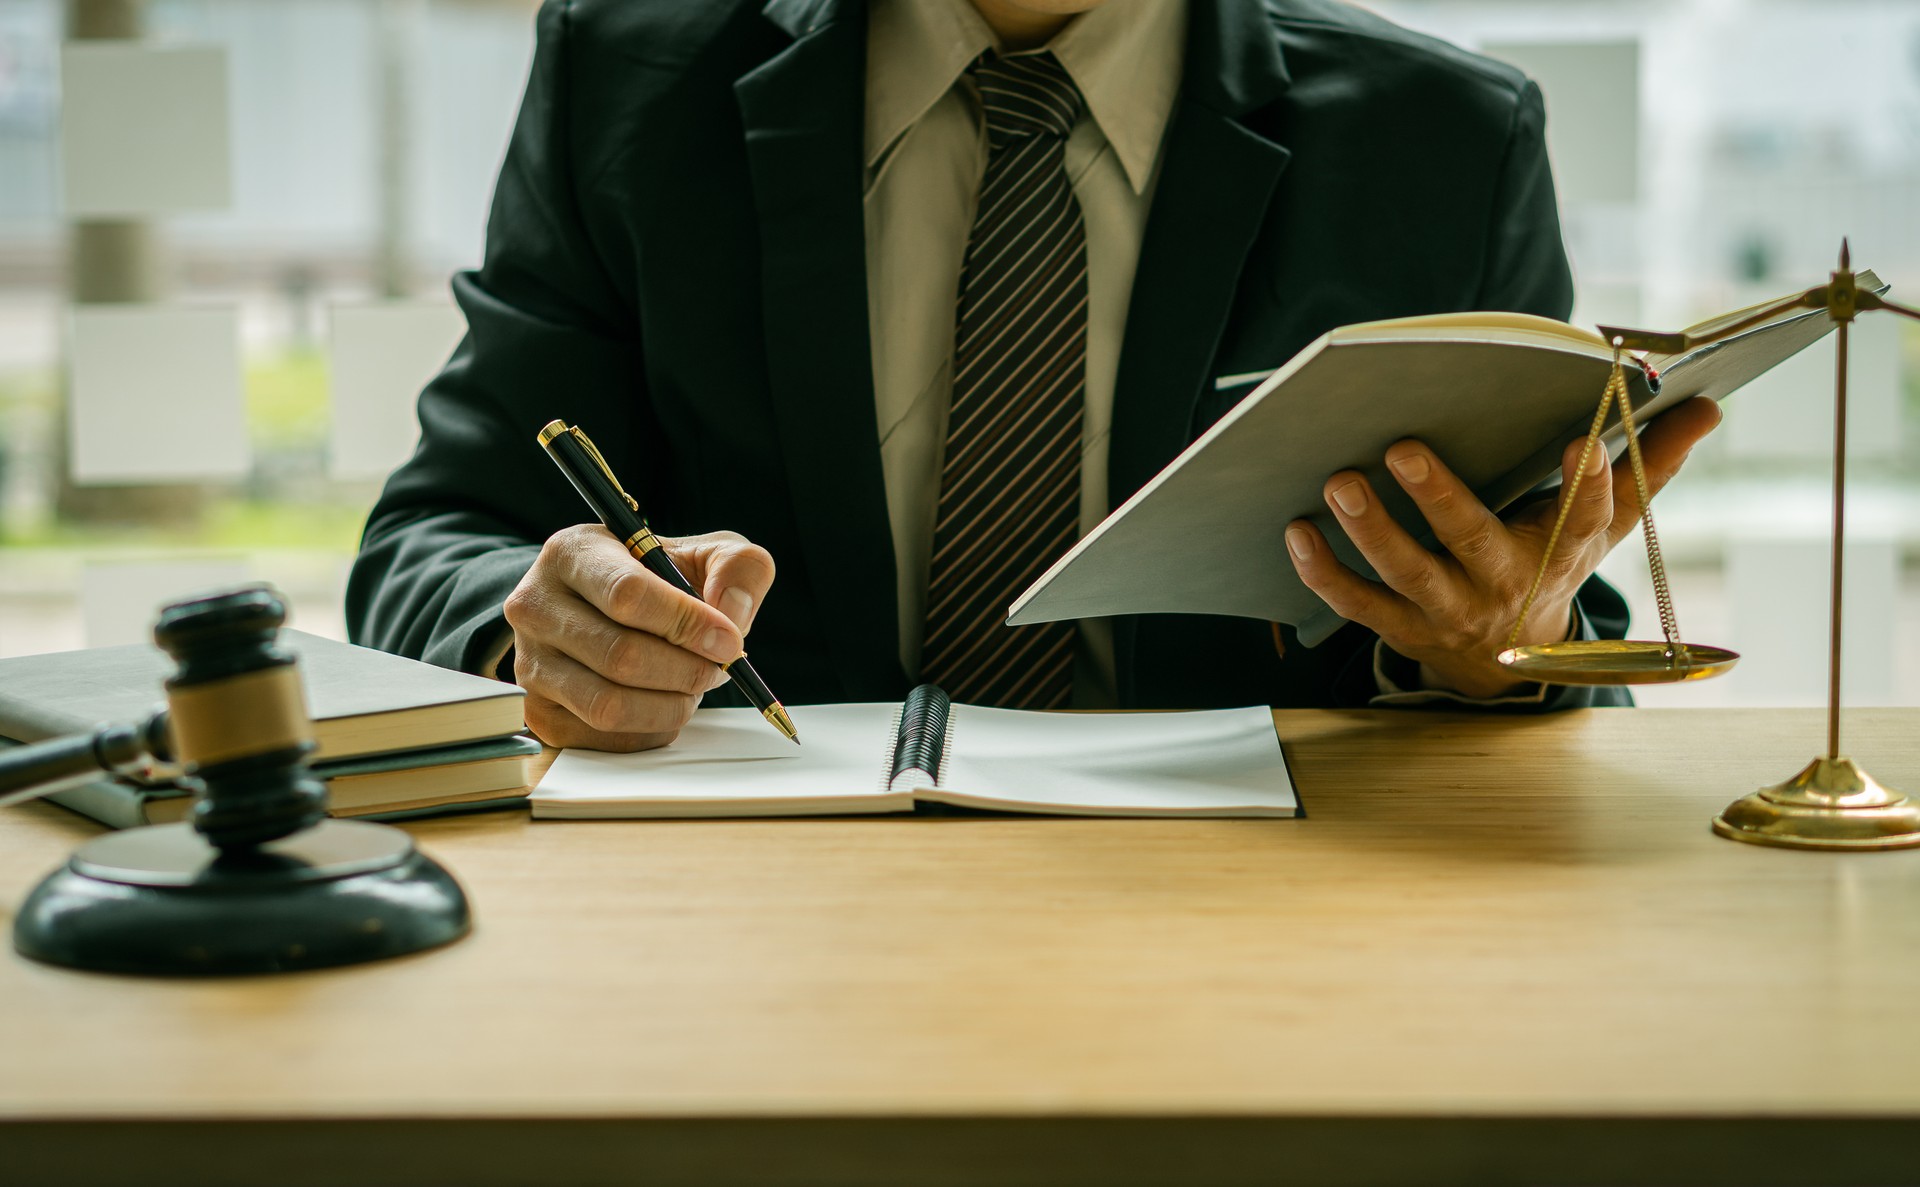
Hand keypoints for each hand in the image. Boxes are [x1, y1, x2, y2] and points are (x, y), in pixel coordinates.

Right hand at [502, 526, 775, 749]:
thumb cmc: (659, 578)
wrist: (605, 607)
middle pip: (620, 655)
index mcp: (572, 553)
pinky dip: (650, 729)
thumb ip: (737, 568)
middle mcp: (536, 606)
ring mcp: (529, 662)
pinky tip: (665, 704)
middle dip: (686, 670)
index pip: (626, 594)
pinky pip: (602, 737)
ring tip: (694, 686)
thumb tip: (732, 615)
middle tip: (718, 669)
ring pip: (607, 704)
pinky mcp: (539, 710)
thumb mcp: (705, 553)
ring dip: (670, 705)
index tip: (729, 641)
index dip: (686, 624)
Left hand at [1284, 397, 1722, 697]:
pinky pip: (1359, 605)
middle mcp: (1505, 584)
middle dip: (1440, 498)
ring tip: (1336, 482)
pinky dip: (1324, 573)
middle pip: (1475, 543)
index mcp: (1561, 551)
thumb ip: (1650, 466)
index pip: (1589, 518)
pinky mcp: (1403, 629)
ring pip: (1408, 576)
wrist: (1512, 658)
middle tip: (1402, 448)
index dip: (1591, 484)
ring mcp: (1450, 611)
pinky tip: (1295, 532)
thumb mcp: (1606, 526)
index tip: (1583, 443)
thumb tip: (1709, 407)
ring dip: (1370, 531)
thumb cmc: (1553, 561)